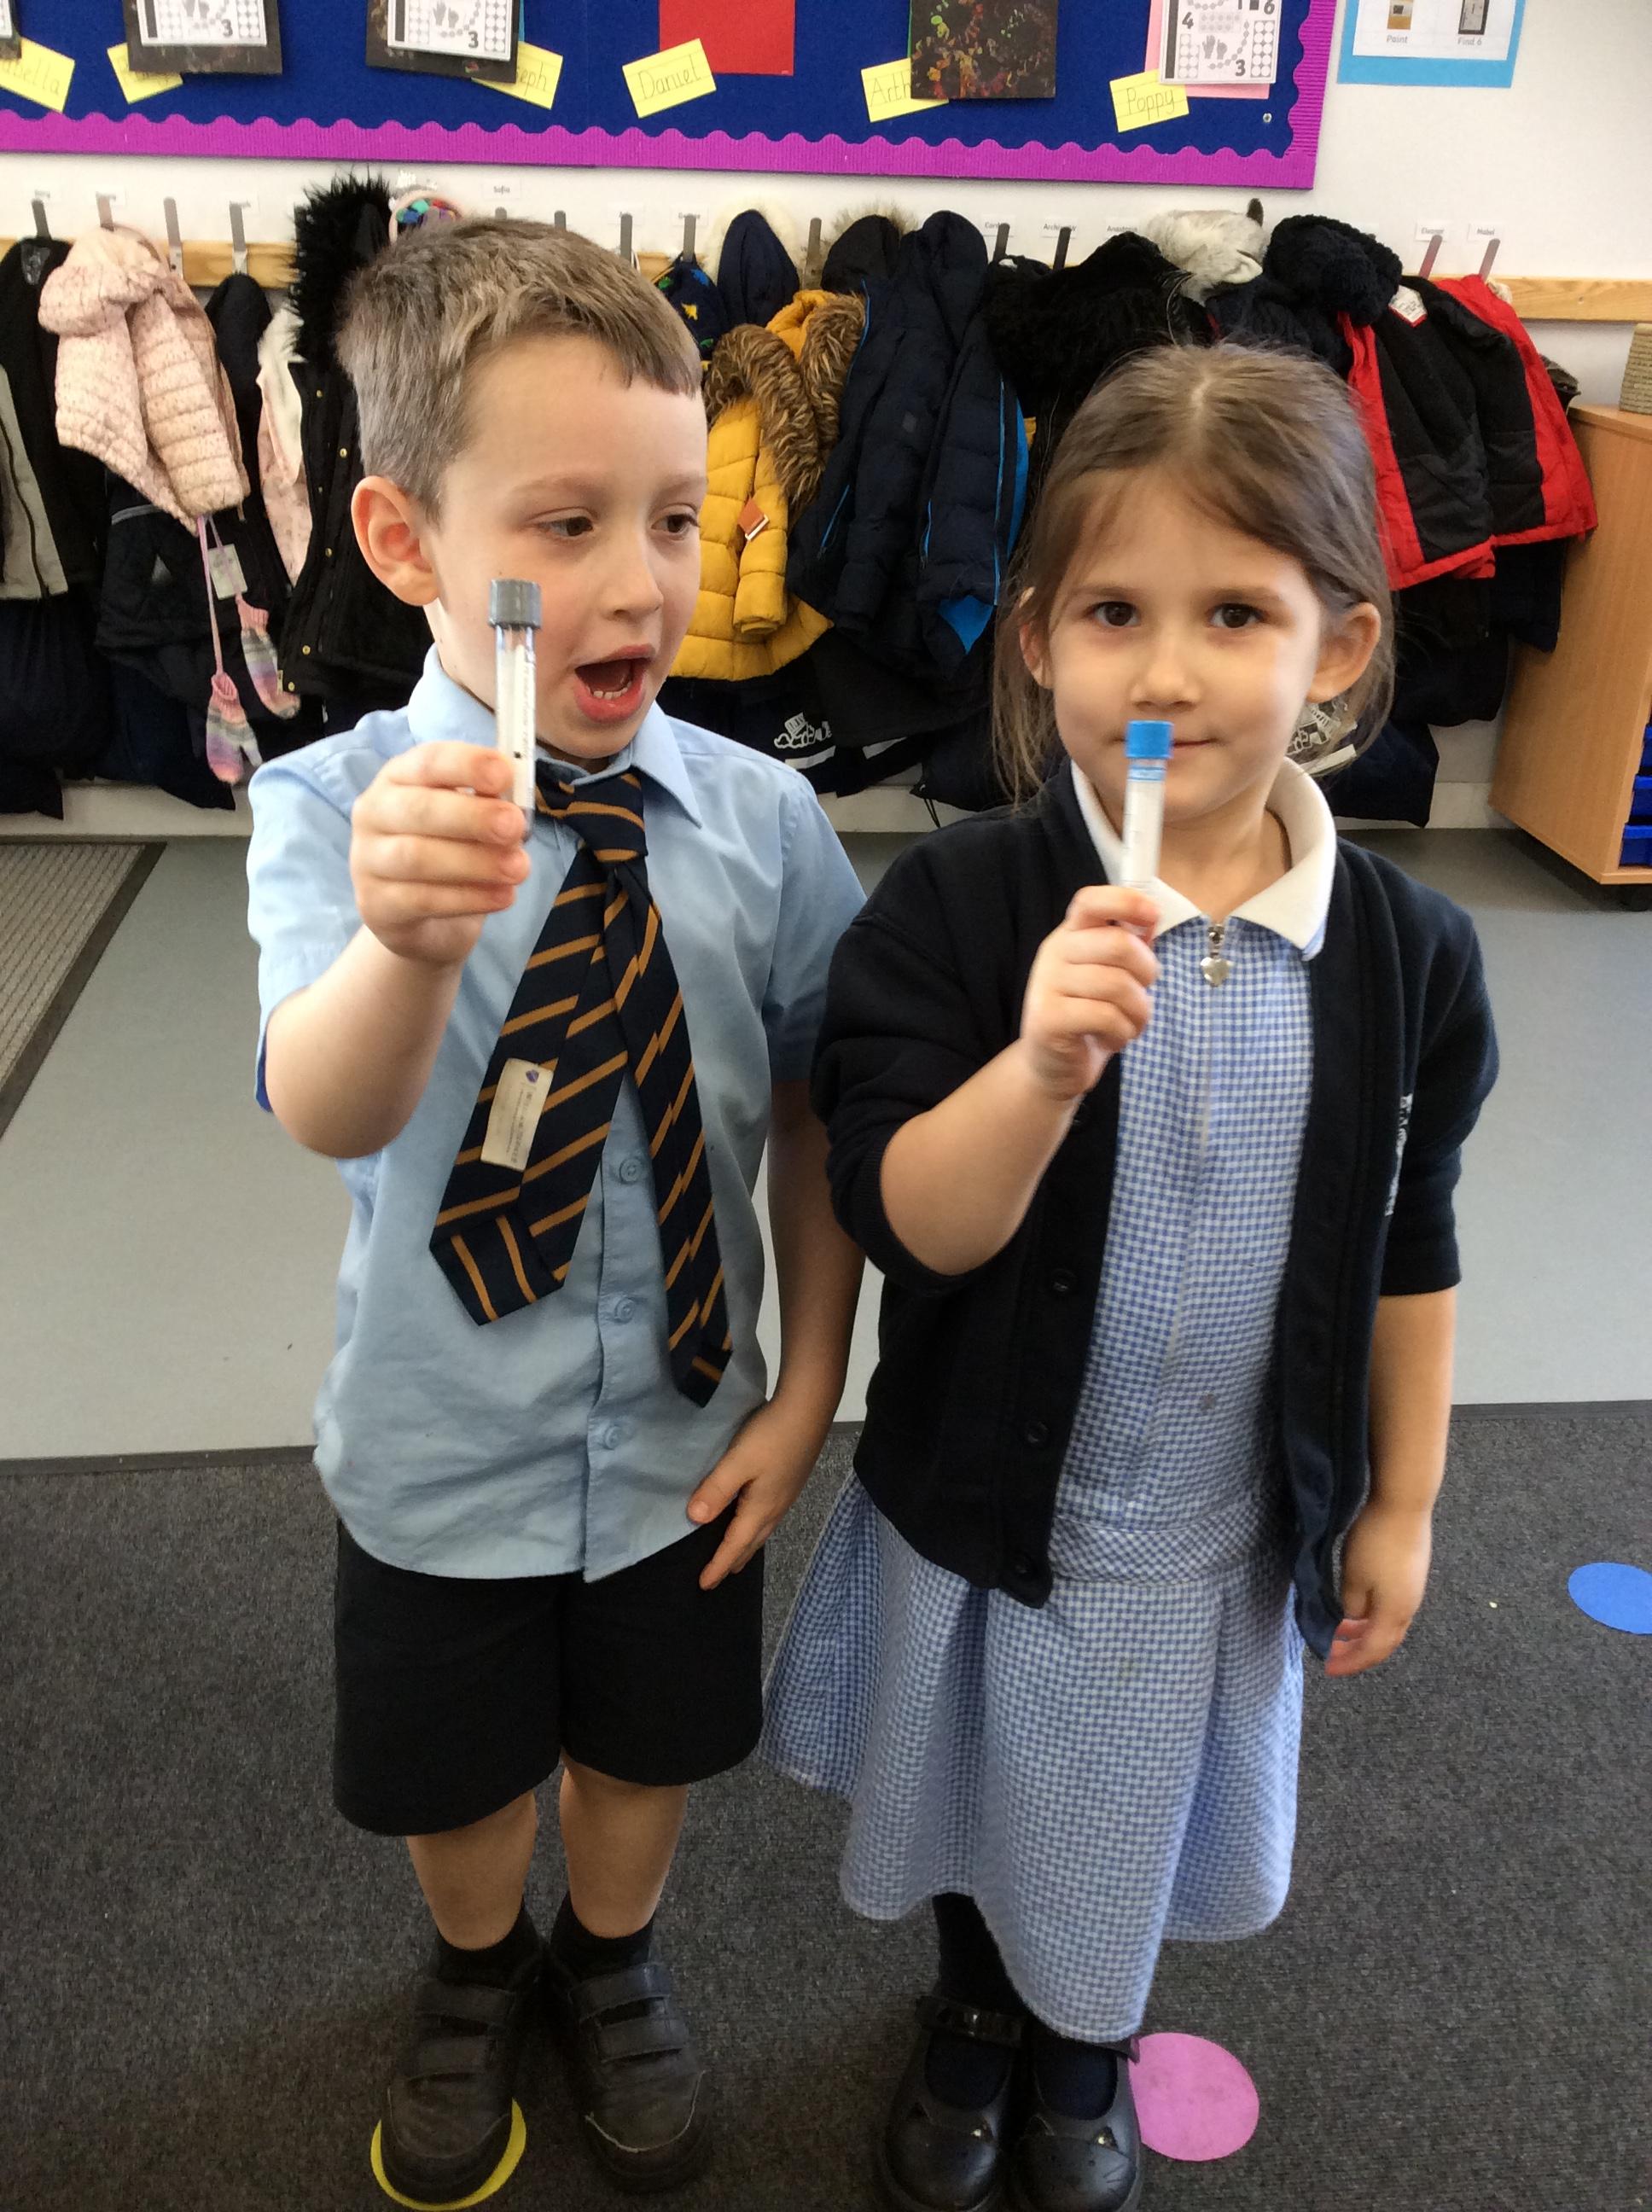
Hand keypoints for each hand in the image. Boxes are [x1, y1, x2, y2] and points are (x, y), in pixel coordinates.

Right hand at [350, 742, 529, 968]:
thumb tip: (515, 805)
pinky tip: (504, 897)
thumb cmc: (448, 851)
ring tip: (519, 869)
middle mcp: (375, 813)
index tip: (505, 773)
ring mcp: (368, 860)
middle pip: (419, 809)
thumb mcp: (469, 821)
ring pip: (417, 857)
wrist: (419, 918)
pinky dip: (469, 898)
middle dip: (473, 816)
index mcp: (400, 778)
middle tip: (516, 827)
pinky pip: (422, 900)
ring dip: (475, 862)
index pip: (427, 761)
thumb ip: (487, 805)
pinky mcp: (376, 904)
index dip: (467, 764)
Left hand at [685, 1393, 829, 1589]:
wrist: (808, 1410)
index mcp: (760, 1509)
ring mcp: (786, 1495)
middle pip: (752, 1543)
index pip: (735, 1546)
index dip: (718, 1566)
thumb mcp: (738, 1462)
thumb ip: (716, 1490)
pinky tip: (752, 1518)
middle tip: (717, 1577)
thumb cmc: (771, 1436)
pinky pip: (768, 1517)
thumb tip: (694, 1519)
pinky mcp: (790, 1481)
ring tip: (734, 1555)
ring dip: (746, 1546)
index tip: (703, 1585)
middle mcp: (776, 1508)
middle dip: (734, 1562)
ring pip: (762, 1530)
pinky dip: (755, 1529)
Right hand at [1016, 886, 1159, 1103]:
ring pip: (1117, 985)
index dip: (1125, 901)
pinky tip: (1114, 1038)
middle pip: (1118, 944)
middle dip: (1146, 972)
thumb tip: (1150, 916)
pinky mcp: (1049, 1019)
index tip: (1153, 915)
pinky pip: (1106, 1016)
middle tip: (1143, 992)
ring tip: (1131, 1024)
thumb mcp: (1111, 975)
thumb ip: (1129, 945)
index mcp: (1071, 935)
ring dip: (1138, 1011)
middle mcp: (1054, 953)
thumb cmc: (1089, 1016)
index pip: (1090, 901)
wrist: (1053, 1066)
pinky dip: (1123, 1031)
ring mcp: (1047, 985)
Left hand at [1326, 1500, 1433, 1677]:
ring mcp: (1412, 1590)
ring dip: (1365, 1633)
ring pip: (1388, 1624)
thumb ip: (1352, 1606)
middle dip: (1358, 1651)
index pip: (1373, 1650)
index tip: (1329, 1668)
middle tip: (1333, 1654)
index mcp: (1394, 1613)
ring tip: (1341, 1631)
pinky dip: (1372, 1616)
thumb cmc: (1375, 1542)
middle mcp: (1408, 1607)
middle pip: (1384, 1642)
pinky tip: (1358, 1607)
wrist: (1404, 1505)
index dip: (1351, 1662)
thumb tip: (1352, 1621)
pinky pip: (1391, 1608)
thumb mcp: (1354, 1577)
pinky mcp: (1411, 1575)